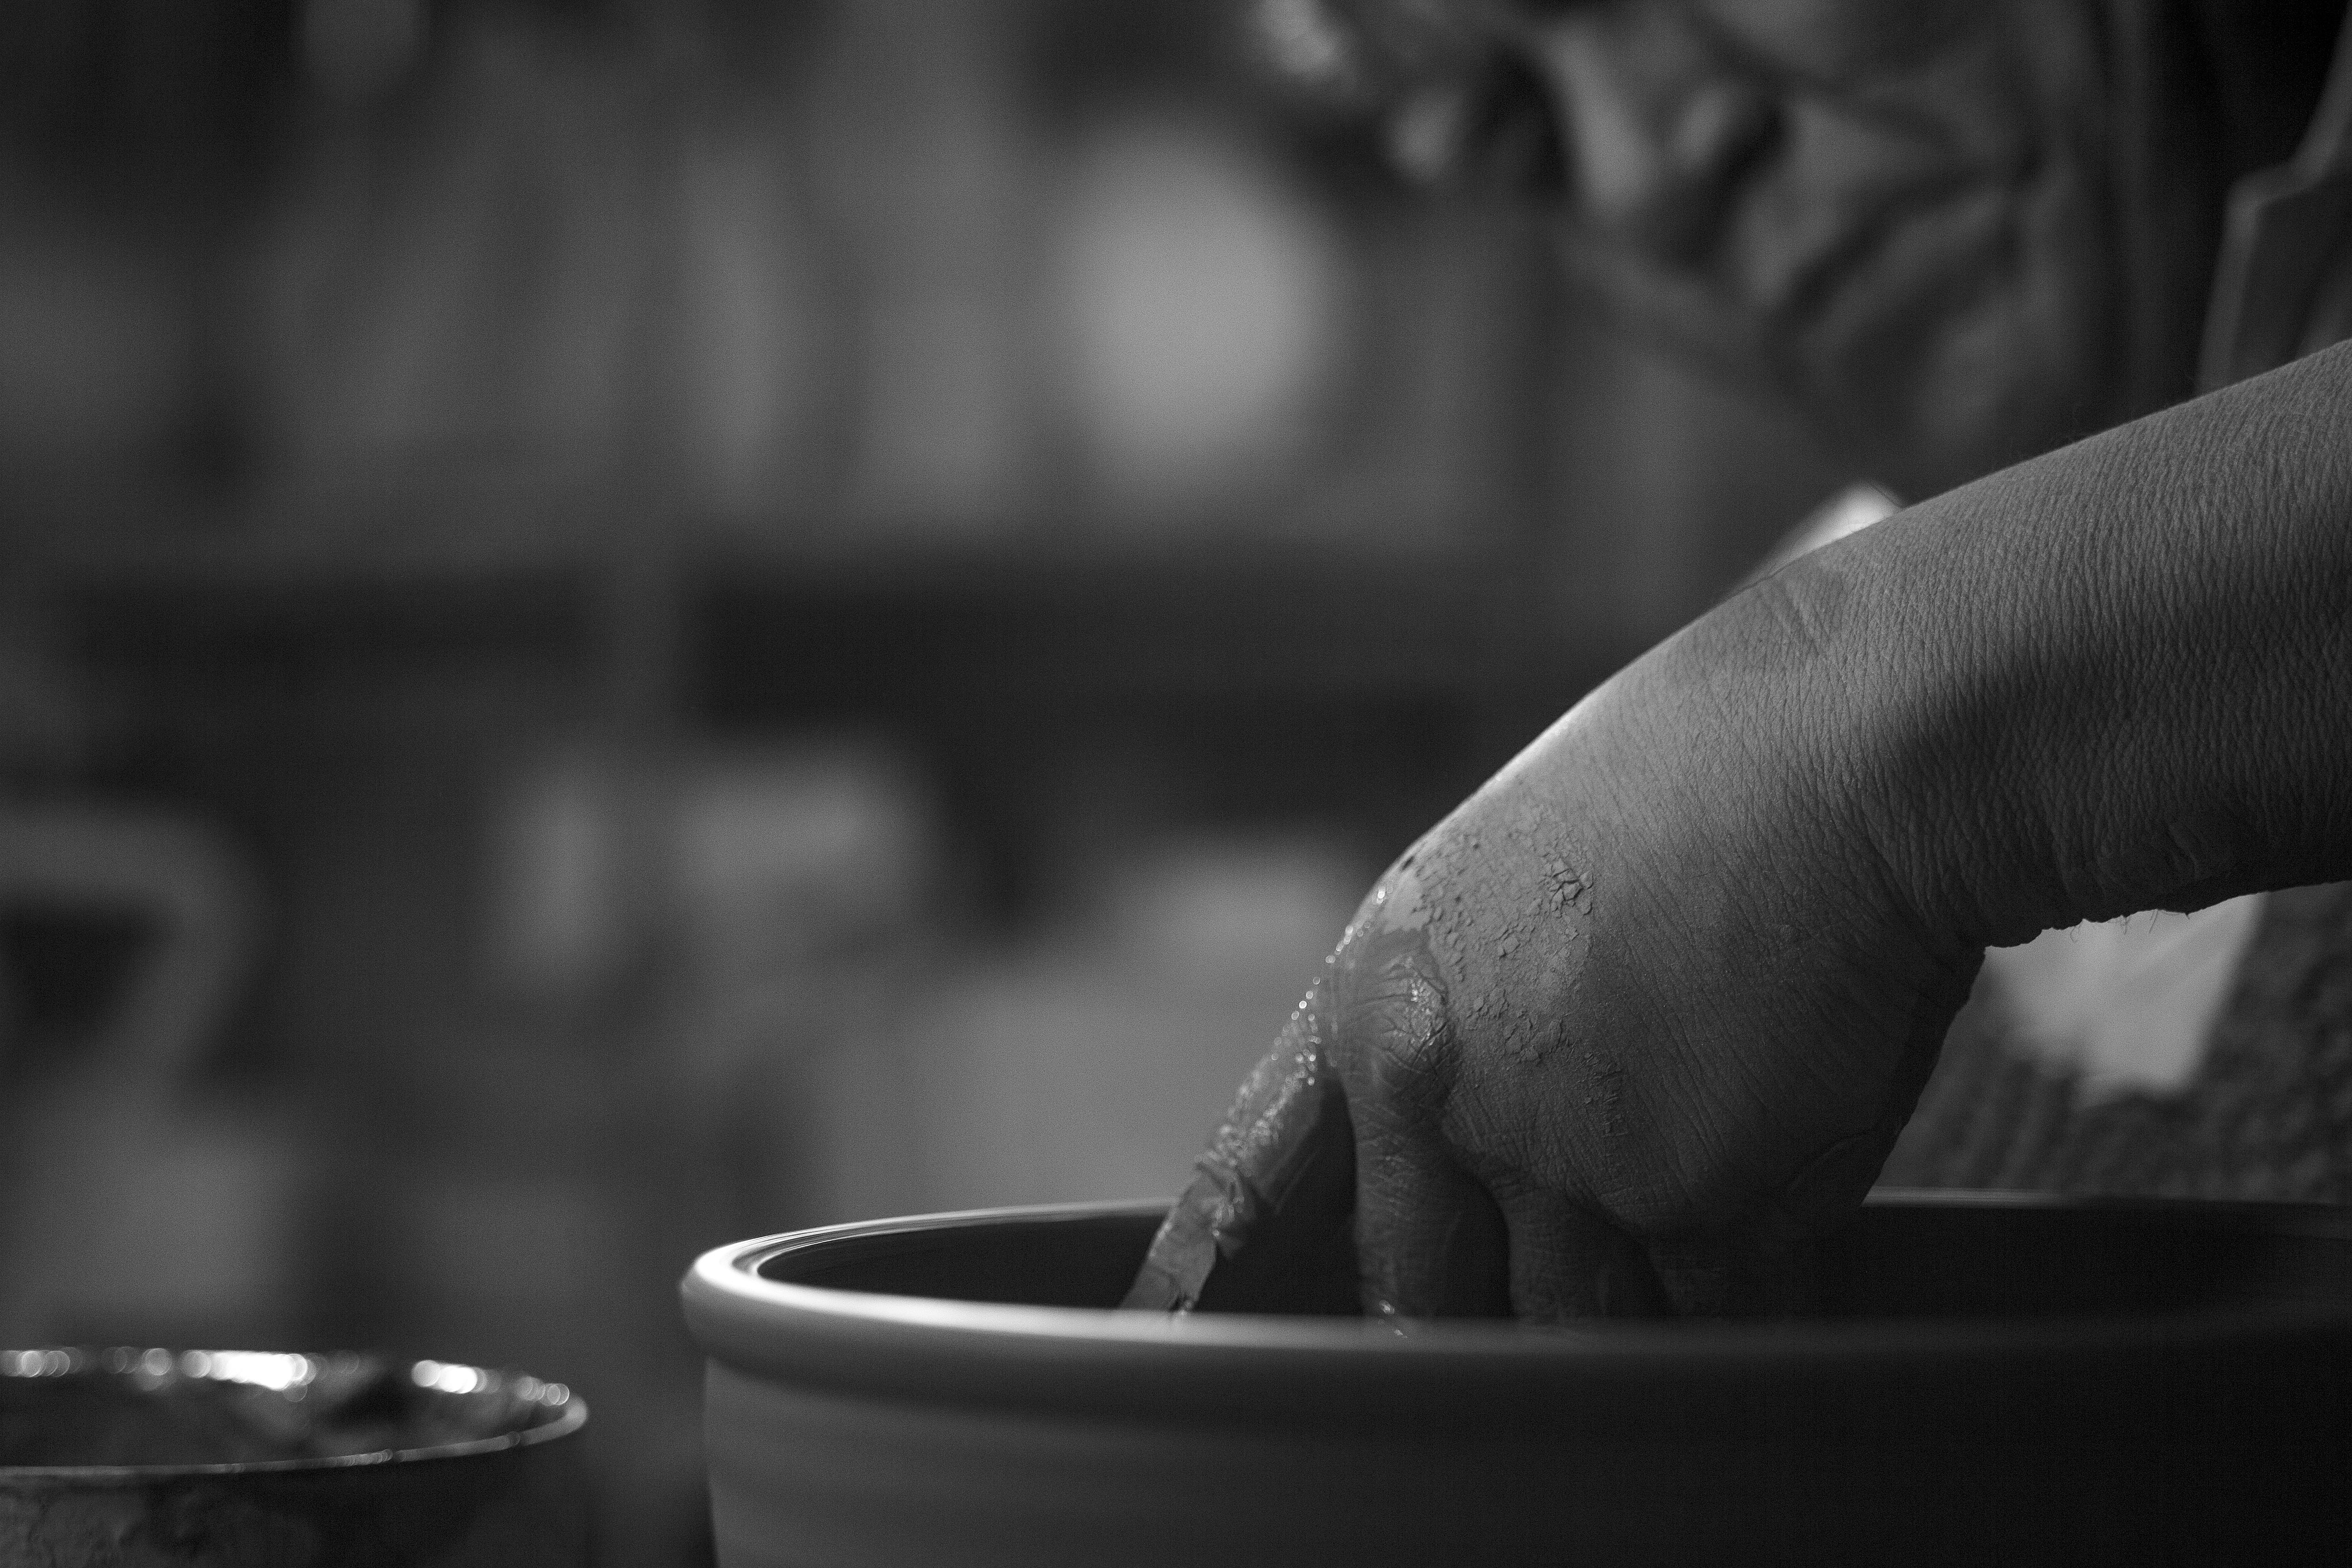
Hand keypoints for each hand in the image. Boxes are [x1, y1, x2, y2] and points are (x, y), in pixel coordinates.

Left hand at [1127, 579, 1982, 1318]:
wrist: (1845, 751)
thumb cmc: (1695, 780)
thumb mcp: (1502, 878)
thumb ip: (1459, 1019)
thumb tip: (1470, 1148)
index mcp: (1376, 1005)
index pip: (1255, 1173)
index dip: (1205, 1271)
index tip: (1167, 1332)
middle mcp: (1446, 1100)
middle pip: (1420, 1291)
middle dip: (1474, 1303)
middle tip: (1540, 1270)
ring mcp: (1572, 1167)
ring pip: (1574, 1325)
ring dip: (1631, 1293)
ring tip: (1704, 1168)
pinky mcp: (1707, 1211)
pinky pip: (1710, 1317)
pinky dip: (1746, 1283)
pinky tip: (1784, 1167)